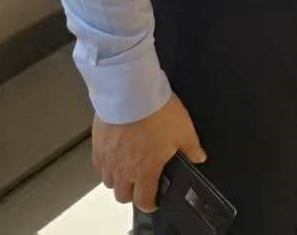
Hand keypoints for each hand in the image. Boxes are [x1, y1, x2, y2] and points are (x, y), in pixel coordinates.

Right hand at [91, 94, 205, 211]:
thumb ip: (191, 148)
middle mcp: (124, 170)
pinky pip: (99, 164)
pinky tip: (116, 152)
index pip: (144, 201)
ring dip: (118, 179)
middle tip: (142, 181)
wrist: (130, 92)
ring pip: (109, 182)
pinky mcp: (97, 145)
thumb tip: (199, 157)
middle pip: (123, 196)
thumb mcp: (183, 130)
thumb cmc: (156, 112)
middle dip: (133, 193)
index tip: (154, 199)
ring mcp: (108, 159)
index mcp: (145, 171)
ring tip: (128, 167)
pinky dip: (107, 164)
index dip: (150, 203)